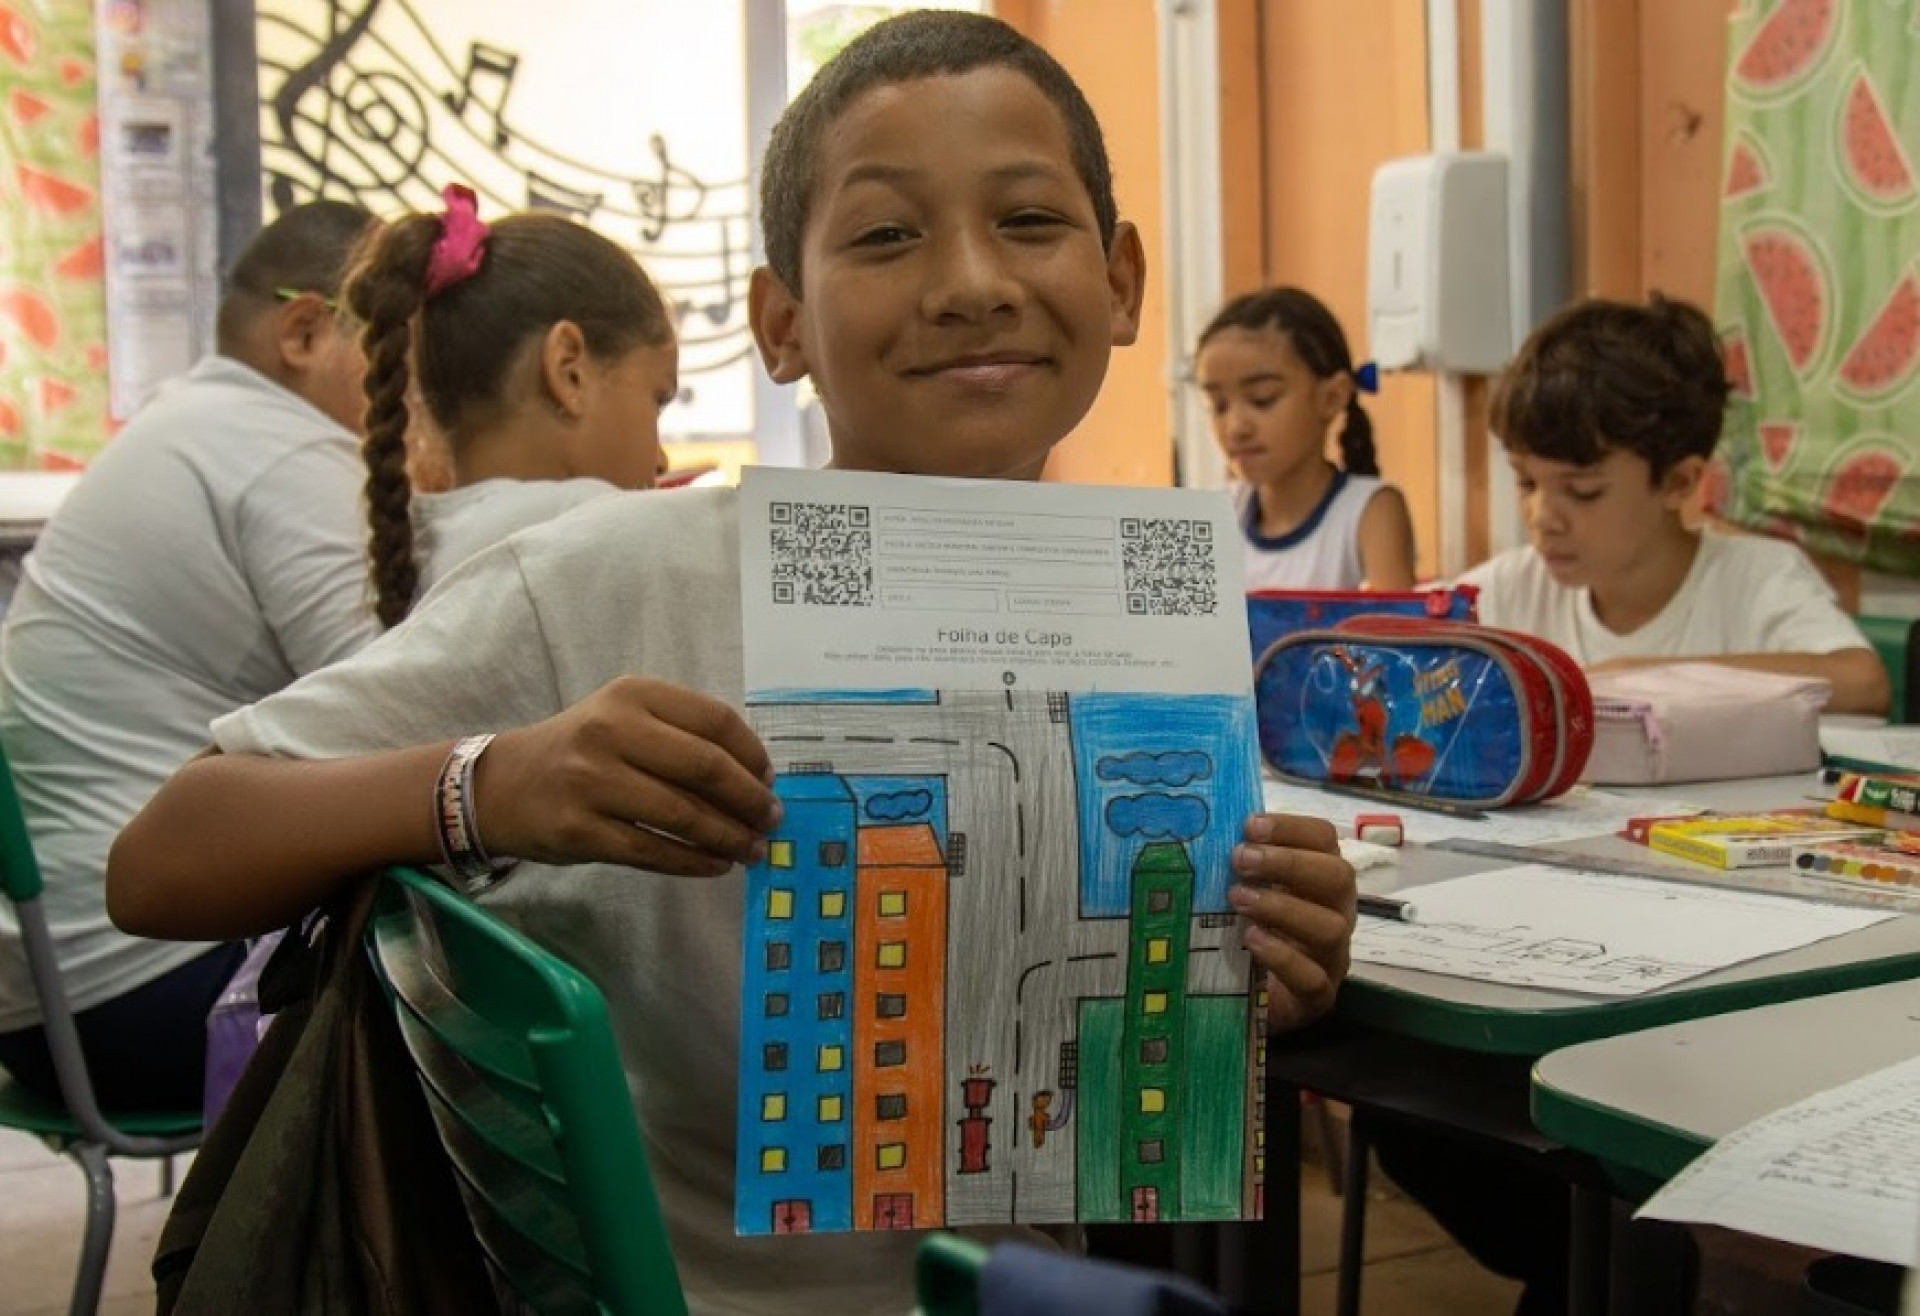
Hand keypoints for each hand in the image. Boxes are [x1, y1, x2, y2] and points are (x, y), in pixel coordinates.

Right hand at [475, 676, 779, 875]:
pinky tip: (716, 864)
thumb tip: (754, 778)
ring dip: (729, 836)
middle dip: (749, 799)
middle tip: (771, 820)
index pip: (715, 720)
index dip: (752, 755)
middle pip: (705, 767)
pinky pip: (653, 851)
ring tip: (752, 849)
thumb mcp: (625, 718)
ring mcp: (592, 781)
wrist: (501, 785)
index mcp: (633, 695)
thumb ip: (682, 735)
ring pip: (683, 815)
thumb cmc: (580, 750)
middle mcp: (612, 730)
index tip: (769, 780)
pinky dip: (694, 861)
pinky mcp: (581, 830)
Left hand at [1227, 812, 1355, 1031]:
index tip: (1249, 825)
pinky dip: (1283, 957)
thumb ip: (1241, 862)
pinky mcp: (1317, 998)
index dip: (1291, 828)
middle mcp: (1336, 912)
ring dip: (1282, 907)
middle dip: (1288, 863)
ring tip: (1238, 899)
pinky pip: (1313, 979)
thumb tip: (1210, 823)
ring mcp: (1332, 956)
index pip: (1324, 840)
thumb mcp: (1246, 890)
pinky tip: (1252, 940)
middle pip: (1338, 878)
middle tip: (1240, 858)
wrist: (1246, 998)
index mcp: (1320, 878)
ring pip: (1330, 927)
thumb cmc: (1248, 930)